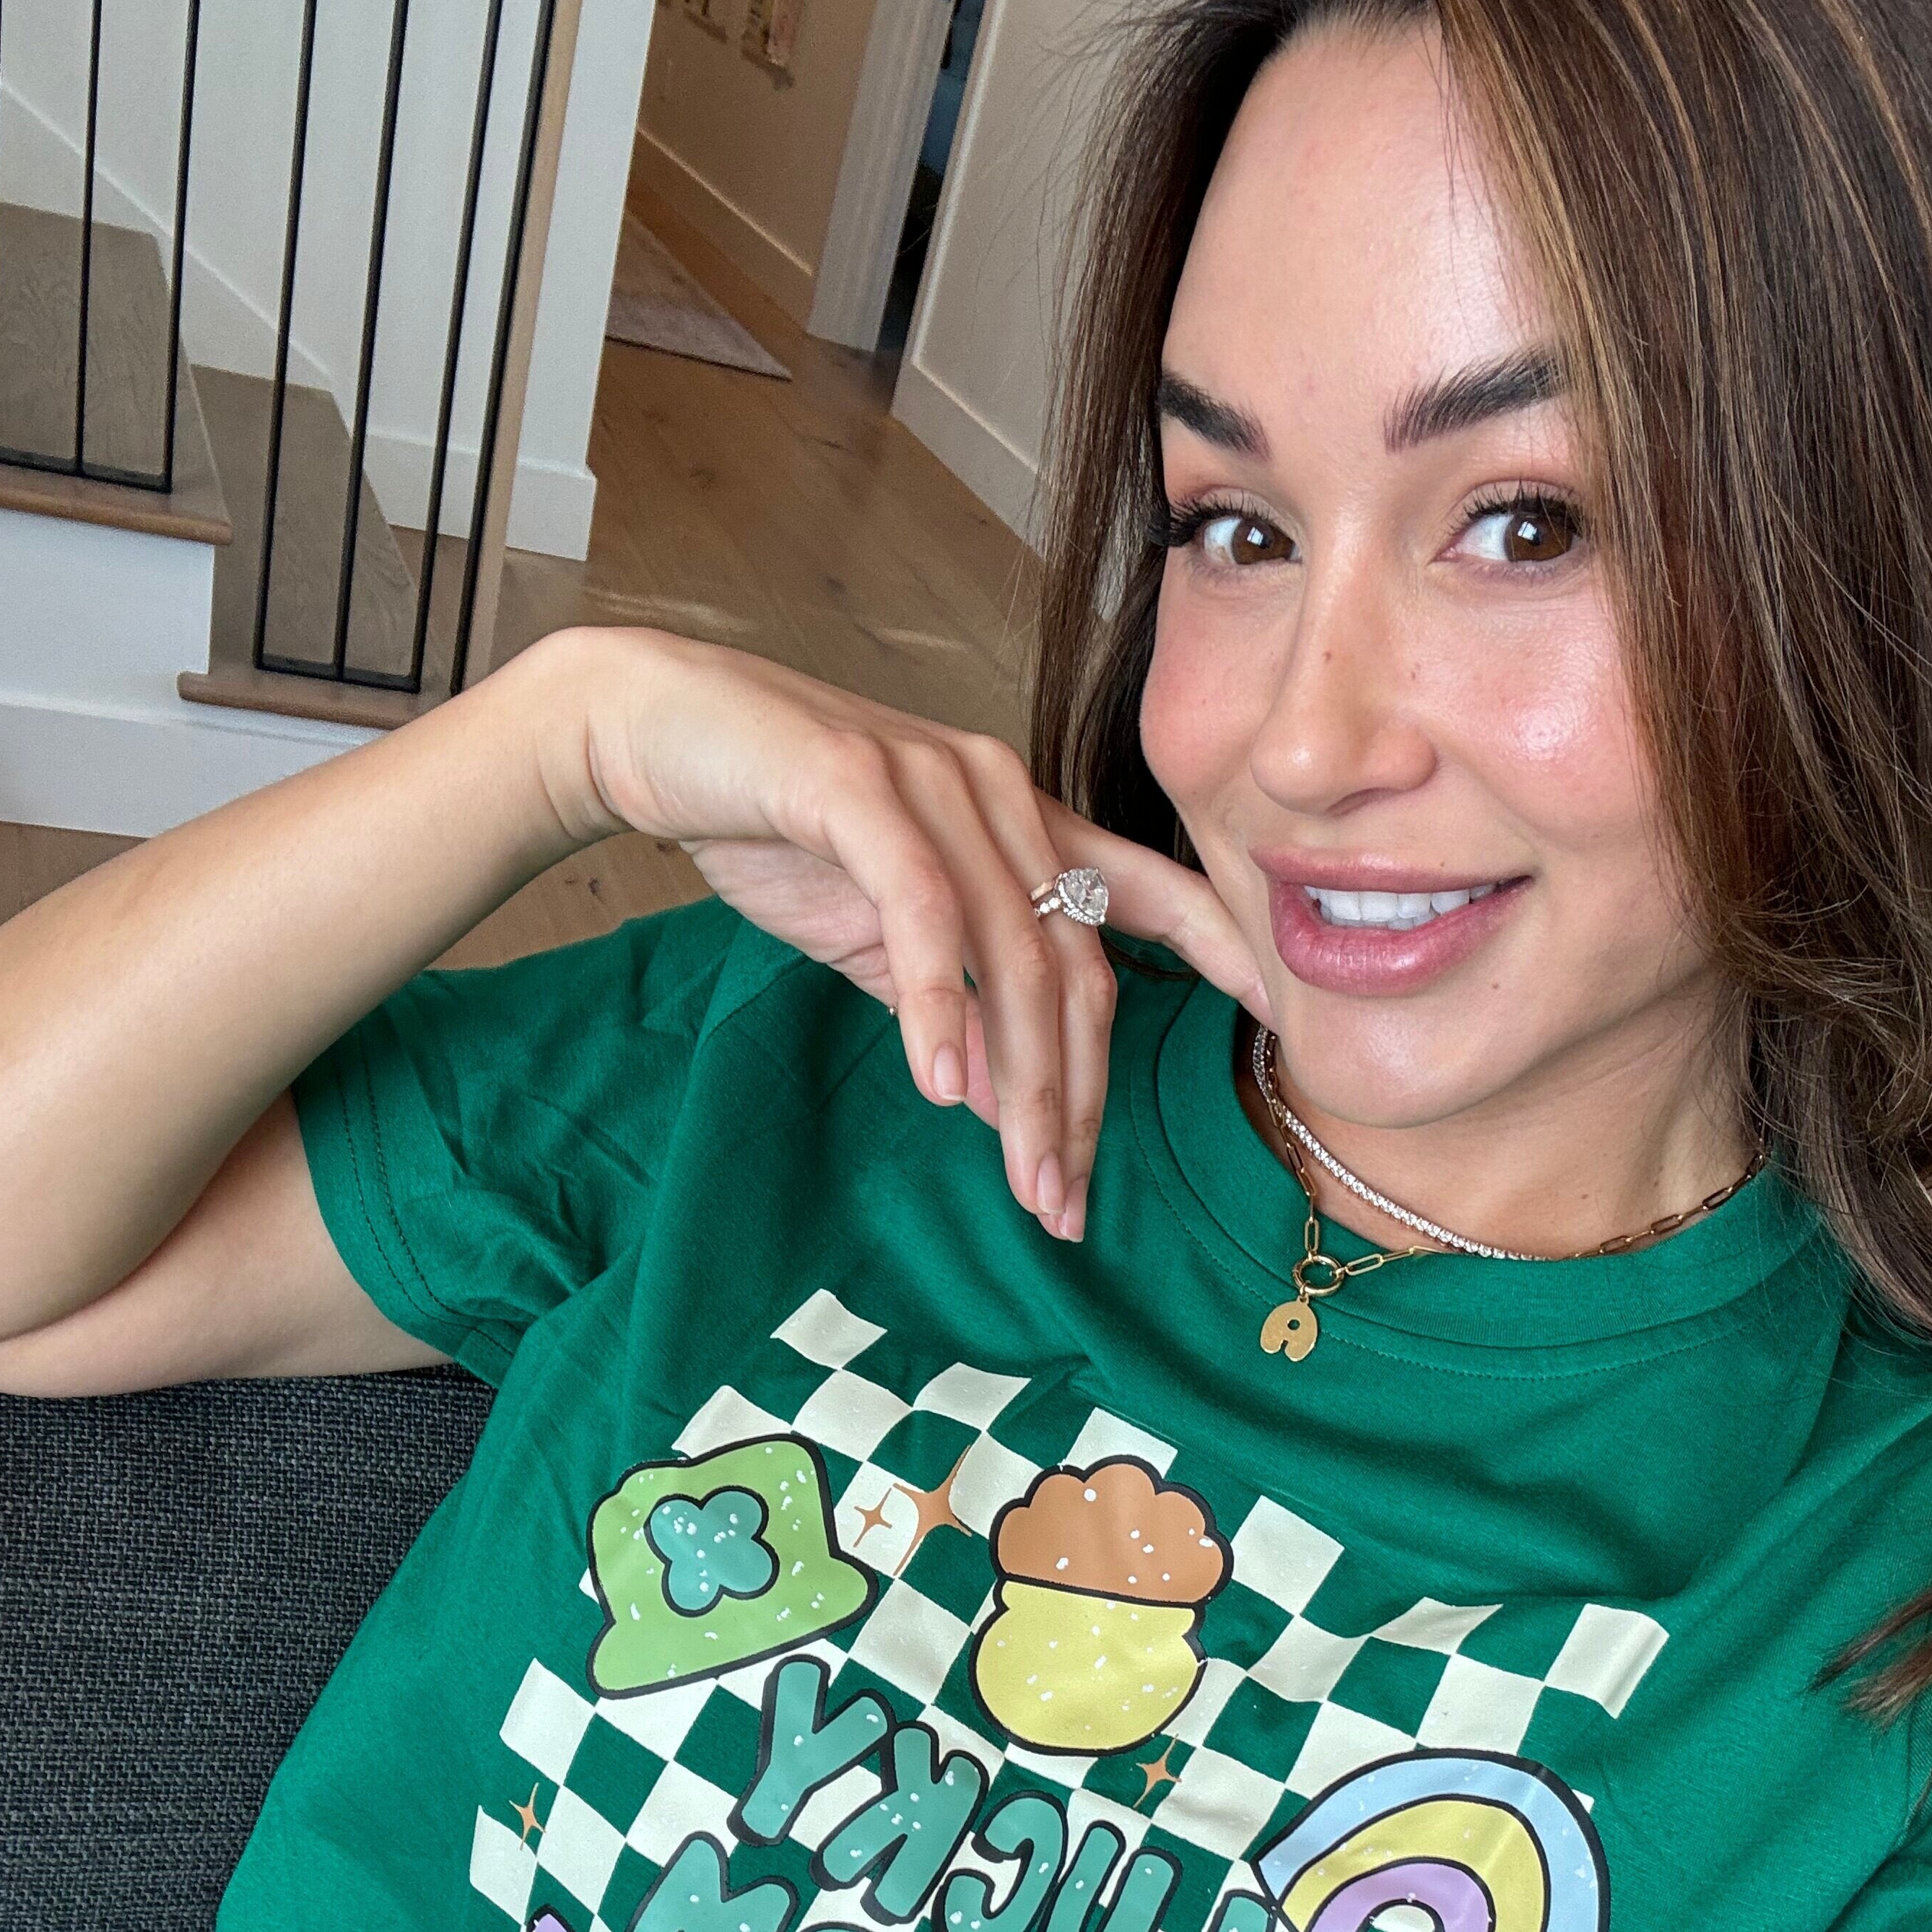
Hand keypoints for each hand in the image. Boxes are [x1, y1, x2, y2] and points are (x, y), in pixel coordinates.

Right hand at [579, 634, 1268, 1240]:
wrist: (657, 730)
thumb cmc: (774, 825)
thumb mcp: (879, 929)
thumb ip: (950, 994)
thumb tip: (994, 1091)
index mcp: (1019, 818)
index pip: (1143, 892)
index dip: (1219, 948)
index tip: (1275, 1017)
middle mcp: (998, 791)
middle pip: (1075, 965)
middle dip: (1077, 1098)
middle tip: (1065, 1201)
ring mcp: (934, 782)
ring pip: (1012, 952)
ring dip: (1020, 1081)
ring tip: (1022, 1177)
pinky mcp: (856, 785)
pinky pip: (922, 913)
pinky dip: (938, 1005)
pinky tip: (941, 1085)